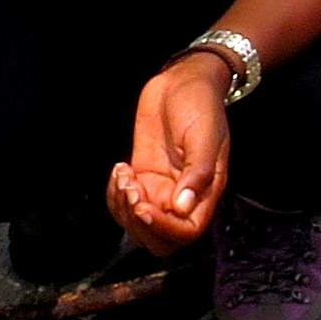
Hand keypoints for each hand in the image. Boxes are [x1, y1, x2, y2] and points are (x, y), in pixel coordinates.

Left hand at [108, 49, 232, 254]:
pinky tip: (120, 168)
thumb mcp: (204, 135)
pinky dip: (115, 193)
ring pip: (138, 224)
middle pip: (160, 238)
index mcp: (205, 192)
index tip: (143, 205)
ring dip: (123, 207)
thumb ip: (197, 172)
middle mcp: (183, 197)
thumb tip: (182, 208)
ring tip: (124, 174)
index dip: (162, 228)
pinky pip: (124, 202)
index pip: (186, 232)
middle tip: (130, 189)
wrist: (183, 81)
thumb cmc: (200, 104)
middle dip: (138, 224)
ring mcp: (161, 189)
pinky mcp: (143, 177)